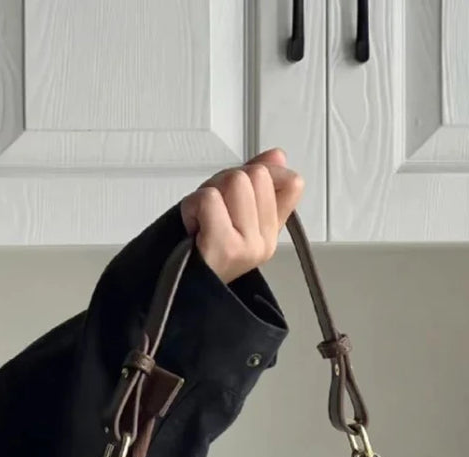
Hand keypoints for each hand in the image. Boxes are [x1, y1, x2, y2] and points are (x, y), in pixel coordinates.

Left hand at [180, 148, 303, 283]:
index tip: (233, 194)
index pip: (291, 183)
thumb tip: (278, 155)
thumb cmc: (199, 251)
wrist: (177, 289)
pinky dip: (192, 205)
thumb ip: (257, 182)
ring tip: (200, 220)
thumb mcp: (232, 210)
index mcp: (271, 233)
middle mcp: (264, 242)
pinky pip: (210, 198)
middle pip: (255, 175)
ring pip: (235, 181)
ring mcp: (248, 246)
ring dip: (206, 193)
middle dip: (224, 183)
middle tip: (210, 211)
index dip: (256, 173)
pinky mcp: (226, 247)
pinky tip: (192, 228)